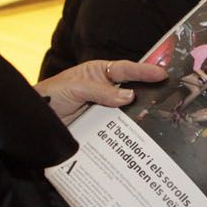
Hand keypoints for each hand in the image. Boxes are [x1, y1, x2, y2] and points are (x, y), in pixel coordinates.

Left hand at [35, 59, 167, 124]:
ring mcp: (103, 109)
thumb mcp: (75, 88)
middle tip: (172, 94)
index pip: (126, 69)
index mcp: (99, 73)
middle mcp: (104, 89)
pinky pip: (117, 128)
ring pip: (126, 111)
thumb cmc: (50, 95)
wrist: (34, 121)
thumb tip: (129, 96)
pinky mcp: (100, 127)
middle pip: (131, 90)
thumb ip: (100, 91)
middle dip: (150, 92)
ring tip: (161, 119)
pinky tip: (139, 136)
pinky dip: (127, 132)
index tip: (163, 73)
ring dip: (140, 115)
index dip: (144, 70)